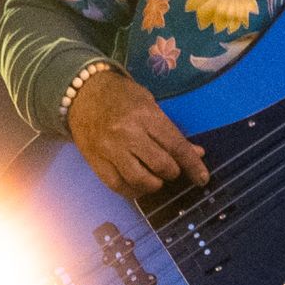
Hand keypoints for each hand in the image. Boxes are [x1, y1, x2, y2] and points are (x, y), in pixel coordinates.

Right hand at [68, 66, 208, 196]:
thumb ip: (171, 131)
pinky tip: (138, 186)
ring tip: (156, 179)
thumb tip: (196, 153)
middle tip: (171, 170)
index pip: (176, 146)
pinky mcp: (95, 161)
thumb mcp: (150, 104)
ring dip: (154, 184)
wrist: (82, 93)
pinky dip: (132, 191)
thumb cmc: (122, 96)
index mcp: (145, 116)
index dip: (193, 165)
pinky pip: (117, 186)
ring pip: (139, 180)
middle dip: (173, 172)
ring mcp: (109, 149)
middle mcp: (127, 134)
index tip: (202, 179)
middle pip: (160, 165)